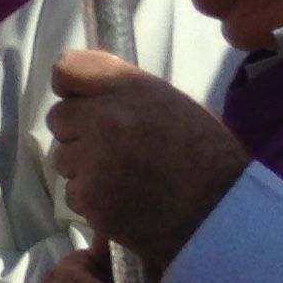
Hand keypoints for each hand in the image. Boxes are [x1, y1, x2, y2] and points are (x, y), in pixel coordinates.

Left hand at [46, 50, 250, 272]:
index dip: (72, 88)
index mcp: (130, 88)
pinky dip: (92, 201)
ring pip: (63, 159)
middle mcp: (106, 118)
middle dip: (79, 134)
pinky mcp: (90, 197)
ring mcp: (94, 159)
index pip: (67, 69)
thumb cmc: (207, 157)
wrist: (224, 213)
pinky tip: (125, 202)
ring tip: (125, 179)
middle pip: (59, 118)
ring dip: (84, 169)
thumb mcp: (172, 105)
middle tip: (115, 150)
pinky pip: (73, 194)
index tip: (83, 102)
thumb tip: (83, 96)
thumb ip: (124, 96)